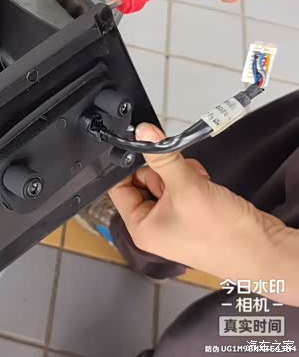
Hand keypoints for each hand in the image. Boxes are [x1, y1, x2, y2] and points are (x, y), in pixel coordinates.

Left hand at [109, 123, 298, 305]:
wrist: (264, 250)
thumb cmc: (223, 236)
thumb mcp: (186, 188)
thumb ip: (162, 157)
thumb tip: (143, 133)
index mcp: (140, 228)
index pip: (118, 189)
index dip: (127, 167)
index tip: (137, 148)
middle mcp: (154, 226)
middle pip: (144, 181)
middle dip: (163, 170)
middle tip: (180, 172)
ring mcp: (175, 220)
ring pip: (166, 180)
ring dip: (182, 173)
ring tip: (198, 182)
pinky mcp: (194, 213)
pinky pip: (183, 186)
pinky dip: (194, 180)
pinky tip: (207, 185)